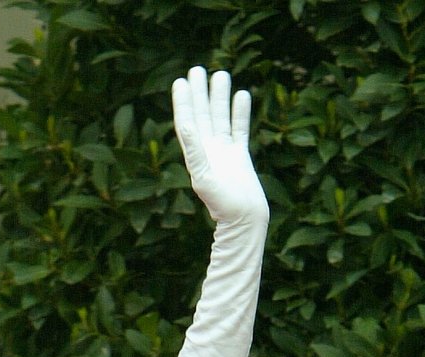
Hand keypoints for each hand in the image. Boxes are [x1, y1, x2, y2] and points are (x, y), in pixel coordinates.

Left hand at [172, 66, 267, 229]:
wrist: (244, 218)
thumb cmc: (223, 203)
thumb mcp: (204, 175)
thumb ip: (194, 150)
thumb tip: (186, 123)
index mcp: (197, 155)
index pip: (187, 122)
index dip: (183, 102)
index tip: (180, 82)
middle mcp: (209, 151)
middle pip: (202, 116)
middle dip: (199, 93)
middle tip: (197, 69)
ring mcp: (225, 153)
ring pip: (221, 118)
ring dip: (220, 98)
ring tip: (220, 74)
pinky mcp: (240, 156)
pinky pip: (239, 129)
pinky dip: (240, 113)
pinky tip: (242, 95)